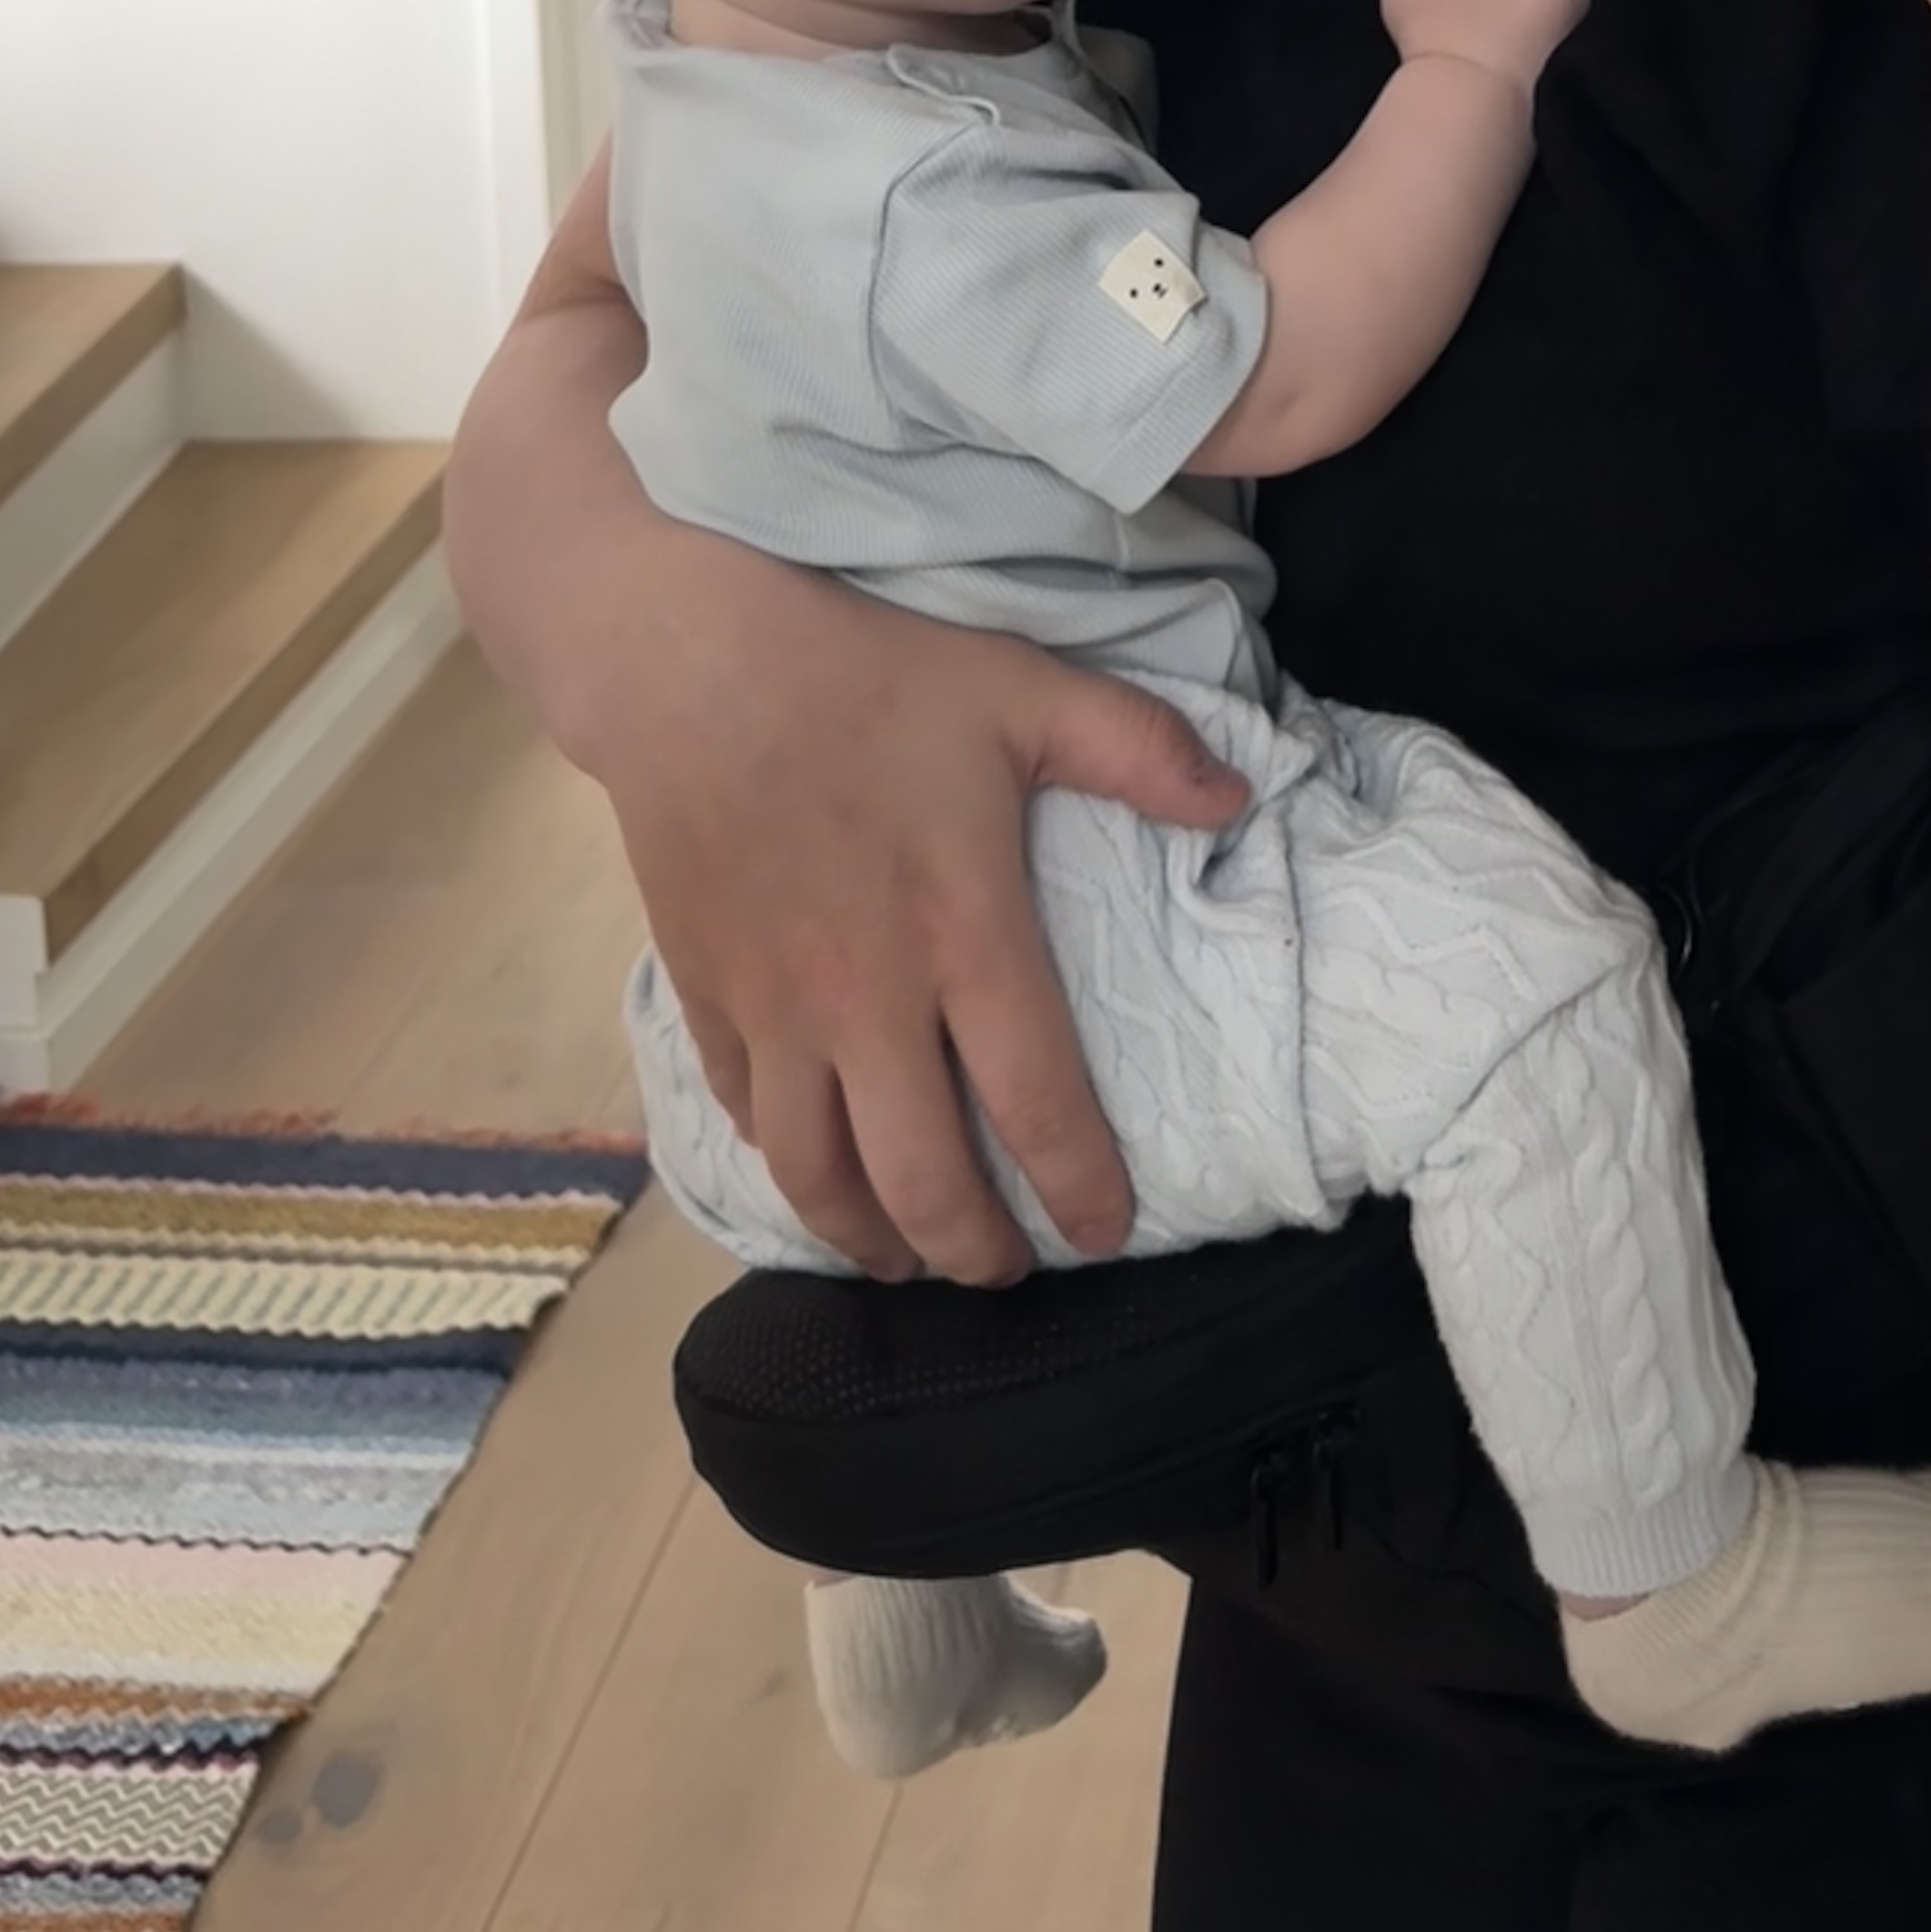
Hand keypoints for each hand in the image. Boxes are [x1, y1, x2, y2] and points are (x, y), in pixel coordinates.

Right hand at [592, 533, 1242, 1284]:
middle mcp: (867, 1000)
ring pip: (817, 1175)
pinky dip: (784, 1160)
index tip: (1105, 1234)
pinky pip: (745, 1113)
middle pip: (921, 1179)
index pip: (1035, 1103)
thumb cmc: (869, 672)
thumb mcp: (1023, 689)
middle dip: (972, 1252)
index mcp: (963, 934)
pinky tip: (814, 1164)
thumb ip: (1137, 750)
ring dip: (868, 1237)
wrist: (690, 659)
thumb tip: (1240, 801)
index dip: (1077, 1187)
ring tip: (907, 1259)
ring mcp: (775, 1009)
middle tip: (1006, 1272)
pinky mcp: (705, 995)